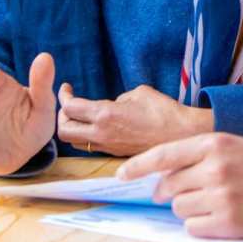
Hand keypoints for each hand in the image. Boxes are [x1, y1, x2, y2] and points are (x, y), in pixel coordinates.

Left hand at [57, 83, 213, 156]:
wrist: (180, 136)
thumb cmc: (163, 110)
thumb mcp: (139, 92)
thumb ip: (119, 98)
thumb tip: (114, 105)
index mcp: (105, 114)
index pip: (71, 108)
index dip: (64, 96)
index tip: (66, 88)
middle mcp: (101, 133)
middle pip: (64, 130)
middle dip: (62, 116)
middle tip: (70, 104)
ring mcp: (107, 146)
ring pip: (75, 142)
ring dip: (73, 129)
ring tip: (81, 117)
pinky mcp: (115, 153)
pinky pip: (91, 146)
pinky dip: (87, 136)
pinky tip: (98, 126)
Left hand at [117, 133, 242, 238]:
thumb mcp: (233, 148)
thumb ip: (198, 158)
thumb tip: (158, 183)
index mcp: (216, 142)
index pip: (165, 154)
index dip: (139, 166)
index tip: (121, 175)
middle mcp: (216, 166)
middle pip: (168, 186)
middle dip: (171, 192)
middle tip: (194, 192)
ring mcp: (221, 195)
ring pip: (178, 208)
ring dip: (190, 209)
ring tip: (218, 203)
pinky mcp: (227, 221)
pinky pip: (192, 227)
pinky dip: (201, 225)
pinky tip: (223, 217)